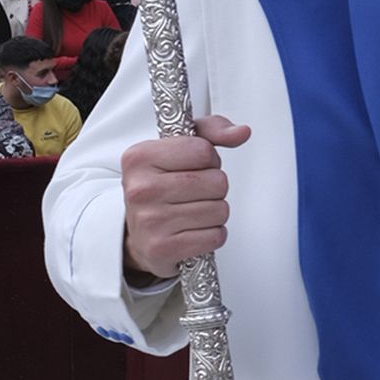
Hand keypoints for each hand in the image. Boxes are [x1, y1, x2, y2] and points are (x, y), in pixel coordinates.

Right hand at [120, 114, 250, 279]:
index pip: (203, 150)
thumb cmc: (161, 186)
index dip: (209, 159)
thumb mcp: (178, 149)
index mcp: (139, 157)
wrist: (138, 235)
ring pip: (220, 210)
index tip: (194, 166)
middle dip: (215, 187)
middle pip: (217, 181)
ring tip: (193, 211)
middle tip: (194, 193)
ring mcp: (150, 220)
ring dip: (215, 212)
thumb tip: (242, 132)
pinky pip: (216, 236)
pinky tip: (194, 230)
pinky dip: (212, 234)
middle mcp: (140, 188)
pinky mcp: (163, 248)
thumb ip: (211, 131)